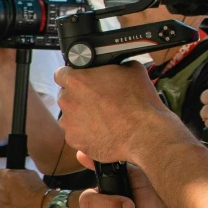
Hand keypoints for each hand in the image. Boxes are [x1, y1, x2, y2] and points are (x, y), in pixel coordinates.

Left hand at [0, 167, 46, 207]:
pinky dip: (5, 206)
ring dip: (2, 197)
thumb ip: (16, 173)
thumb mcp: (29, 173)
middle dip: (1, 188)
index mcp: (7, 175)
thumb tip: (12, 175)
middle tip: (10, 191)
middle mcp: (2, 186)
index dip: (0, 178)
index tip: (4, 181)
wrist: (43, 204)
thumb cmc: (38, 187)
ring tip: (13, 200)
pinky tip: (14, 207)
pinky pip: (0, 206)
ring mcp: (1, 198)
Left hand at [54, 61, 174, 164]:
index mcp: (76, 81)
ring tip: (103, 119)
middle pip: (66, 96)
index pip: (61, 74)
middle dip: (79, 98)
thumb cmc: (139, 103)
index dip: (73, 77)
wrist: (146, 134)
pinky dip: (87, 135)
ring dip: (82, 117)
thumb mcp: (132, 70)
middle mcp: (68, 101)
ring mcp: (70, 123)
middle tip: (98, 102)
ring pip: (71, 117)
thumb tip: (119, 66)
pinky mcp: (76, 142)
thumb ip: (116, 66)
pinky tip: (103, 132)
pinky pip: (77, 135)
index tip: (82, 82)